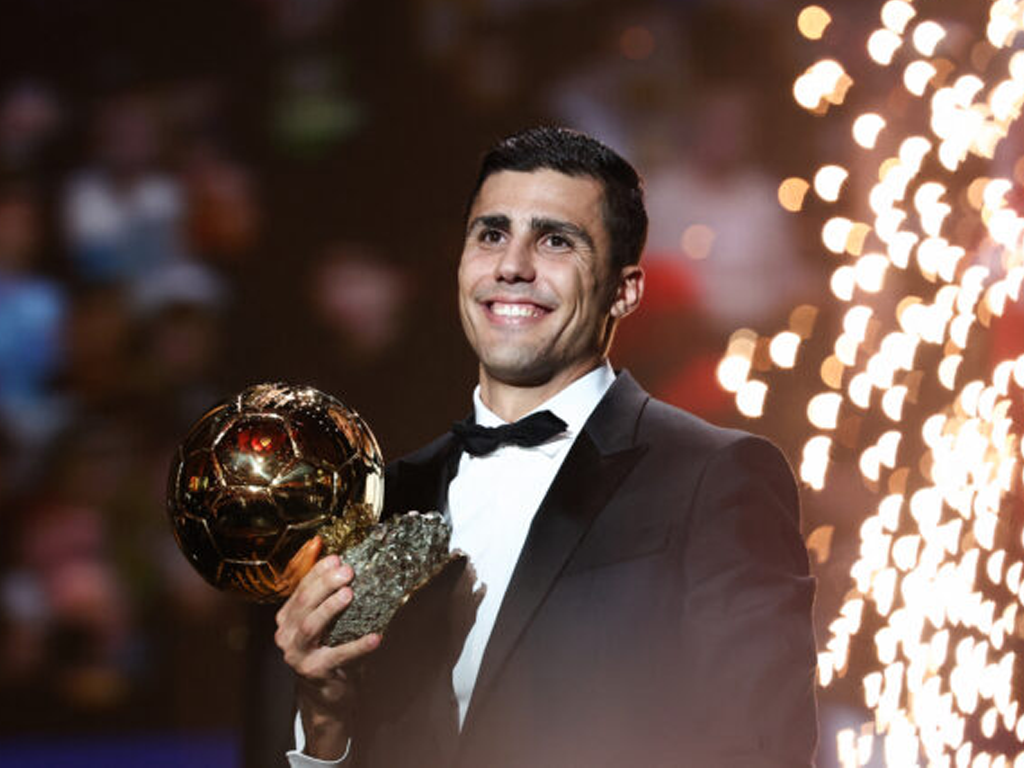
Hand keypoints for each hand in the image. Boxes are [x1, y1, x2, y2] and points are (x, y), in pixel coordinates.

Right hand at [274, 536, 380, 758]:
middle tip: (347, 572)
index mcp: (286, 618)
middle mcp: (286, 635)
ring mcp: (297, 655)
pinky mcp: (314, 671)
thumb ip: (327, 598)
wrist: (327, 694)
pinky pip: (338, 655)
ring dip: (330, 608)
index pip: (300, 589)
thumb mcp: (324, 623)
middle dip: (325, 585)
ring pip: (310, 626)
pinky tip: (376, 637)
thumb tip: (346, 565)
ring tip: (349, 594)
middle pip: (303, 604)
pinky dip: (357, 645)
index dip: (318, 572)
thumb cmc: (329, 649)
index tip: (338, 559)